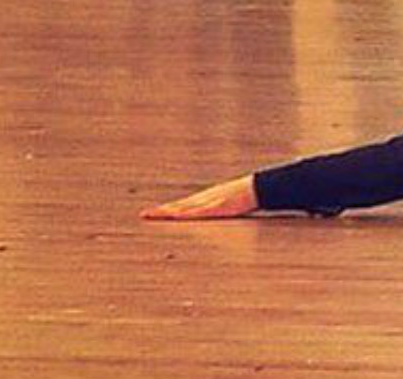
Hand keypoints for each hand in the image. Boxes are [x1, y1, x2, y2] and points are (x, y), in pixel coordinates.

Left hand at [141, 175, 258, 220]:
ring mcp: (211, 201)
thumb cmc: (242, 195)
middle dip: (162, 211)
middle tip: (144, 214)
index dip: (164, 209)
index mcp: (204, 199)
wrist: (257, 187)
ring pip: (187, 208)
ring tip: (158, 214)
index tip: (149, 213)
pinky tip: (182, 214)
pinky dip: (191, 213)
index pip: (180, 205)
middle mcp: (204, 199)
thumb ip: (214, 208)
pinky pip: (202, 211)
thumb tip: (205, 215)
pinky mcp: (220, 206)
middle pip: (179, 206)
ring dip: (172, 211)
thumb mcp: (225, 202)